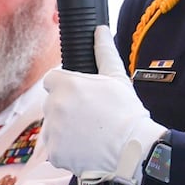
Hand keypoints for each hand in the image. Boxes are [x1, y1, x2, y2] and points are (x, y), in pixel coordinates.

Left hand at [41, 26, 166, 184]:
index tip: (77, 94)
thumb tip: (100, 30)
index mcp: (66, 85)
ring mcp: (52, 131)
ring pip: (51, 127)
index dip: (64, 85)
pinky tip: (85, 147)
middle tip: (89, 116)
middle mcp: (54, 107)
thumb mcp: (117, 77)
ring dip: (63, 129)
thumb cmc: (127, 112)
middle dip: (65, 108)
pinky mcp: (53, 153)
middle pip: (51, 104)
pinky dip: (66, 150)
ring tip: (89, 134)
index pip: (51, 79)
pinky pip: (54, 149)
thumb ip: (104, 52)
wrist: (133, 149)